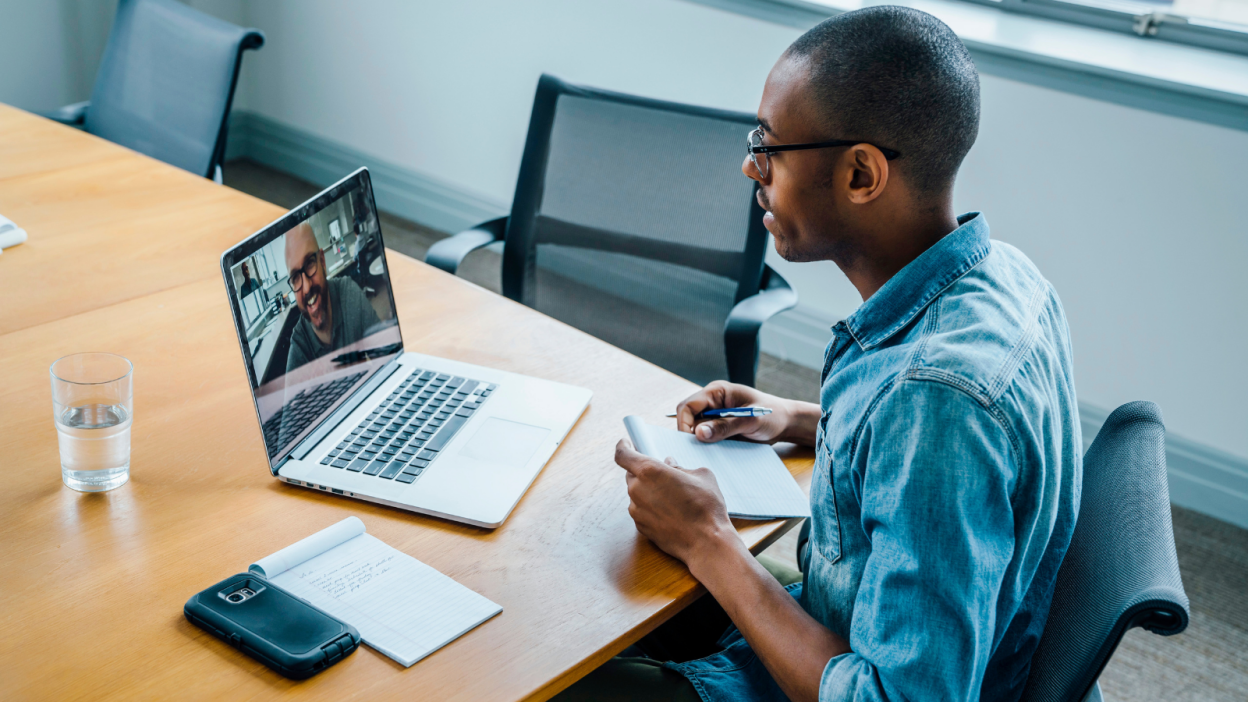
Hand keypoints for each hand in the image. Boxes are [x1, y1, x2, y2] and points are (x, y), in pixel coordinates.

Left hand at [615, 439, 734, 566]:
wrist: (707, 542)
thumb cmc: (706, 506)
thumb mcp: (701, 475)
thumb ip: (681, 466)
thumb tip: (671, 464)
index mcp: (649, 471)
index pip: (623, 454)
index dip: (623, 446)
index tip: (626, 442)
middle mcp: (637, 489)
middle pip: (631, 474)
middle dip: (643, 471)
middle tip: (661, 474)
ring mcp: (636, 510)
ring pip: (636, 493)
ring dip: (648, 490)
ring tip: (672, 496)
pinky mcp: (640, 526)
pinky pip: (641, 510)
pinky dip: (651, 507)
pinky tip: (670, 512)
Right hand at [676, 381, 813, 444]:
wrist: (786, 423)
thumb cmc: (772, 415)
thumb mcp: (750, 421)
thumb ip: (725, 426)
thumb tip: (699, 434)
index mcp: (717, 391)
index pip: (688, 406)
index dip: (684, 424)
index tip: (691, 441)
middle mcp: (712, 402)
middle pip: (688, 417)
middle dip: (691, 433)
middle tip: (700, 449)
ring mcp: (715, 414)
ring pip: (695, 428)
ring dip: (700, 440)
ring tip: (711, 451)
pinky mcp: (719, 426)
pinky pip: (706, 436)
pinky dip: (707, 444)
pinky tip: (715, 451)